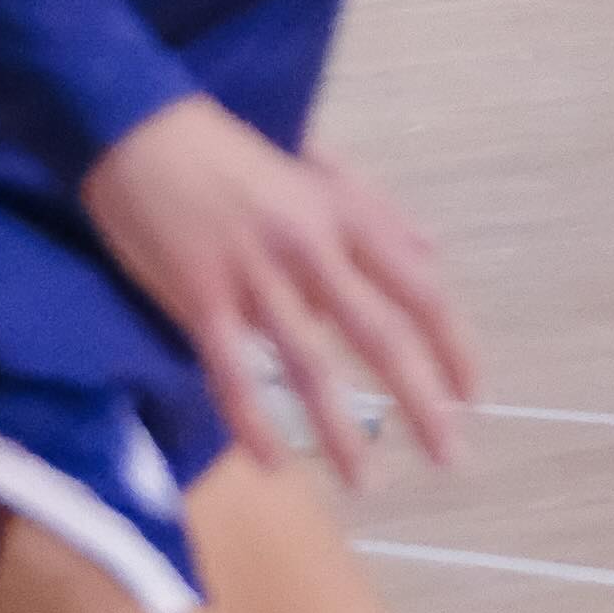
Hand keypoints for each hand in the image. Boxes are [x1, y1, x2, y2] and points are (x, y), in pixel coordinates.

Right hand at [78, 101, 476, 479]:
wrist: (139, 129)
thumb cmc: (231, 152)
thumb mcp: (318, 168)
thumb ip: (378, 212)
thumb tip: (432, 253)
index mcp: (345, 216)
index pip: (418, 289)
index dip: (453, 345)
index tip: (474, 395)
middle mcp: (312, 248)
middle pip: (379, 334)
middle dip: (420, 401)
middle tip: (449, 457)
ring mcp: (254, 277)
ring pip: (308, 365)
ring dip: (340, 430)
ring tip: (366, 483)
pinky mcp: (198, 299)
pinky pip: (231, 372)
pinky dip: (252, 421)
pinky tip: (274, 463)